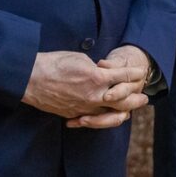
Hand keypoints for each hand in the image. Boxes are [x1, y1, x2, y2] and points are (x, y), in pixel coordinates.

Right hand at [21, 51, 147, 121]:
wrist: (31, 78)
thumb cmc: (53, 63)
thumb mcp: (79, 58)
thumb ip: (95, 68)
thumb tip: (101, 72)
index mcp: (97, 78)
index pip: (122, 76)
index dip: (133, 74)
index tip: (140, 72)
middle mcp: (94, 96)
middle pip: (123, 100)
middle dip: (136, 99)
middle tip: (144, 98)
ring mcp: (85, 107)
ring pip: (110, 114)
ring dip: (123, 111)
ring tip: (130, 111)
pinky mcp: (75, 114)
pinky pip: (93, 118)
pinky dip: (103, 117)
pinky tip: (107, 115)